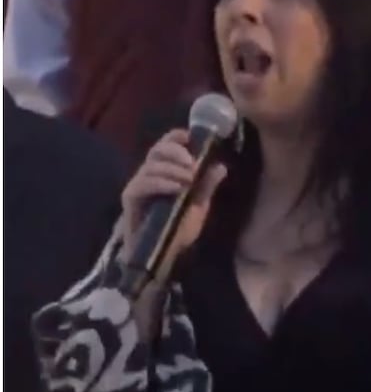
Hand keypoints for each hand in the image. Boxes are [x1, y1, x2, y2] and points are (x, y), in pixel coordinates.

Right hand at [119, 129, 226, 269]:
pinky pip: (142, 185)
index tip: (189, 136)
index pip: (166, 146)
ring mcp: (138, 187)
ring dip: (172, 169)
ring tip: (188, 179)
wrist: (164, 255)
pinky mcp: (130, 200)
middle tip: (192, 163)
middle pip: (157, 151)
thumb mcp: (198, 206)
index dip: (175, 137)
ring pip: (150, 166)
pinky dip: (161, 183)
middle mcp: (149, 175)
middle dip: (175, 152)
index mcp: (165, 173)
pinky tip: (176, 188)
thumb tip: (221, 166)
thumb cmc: (178, 229)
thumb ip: (206, 186)